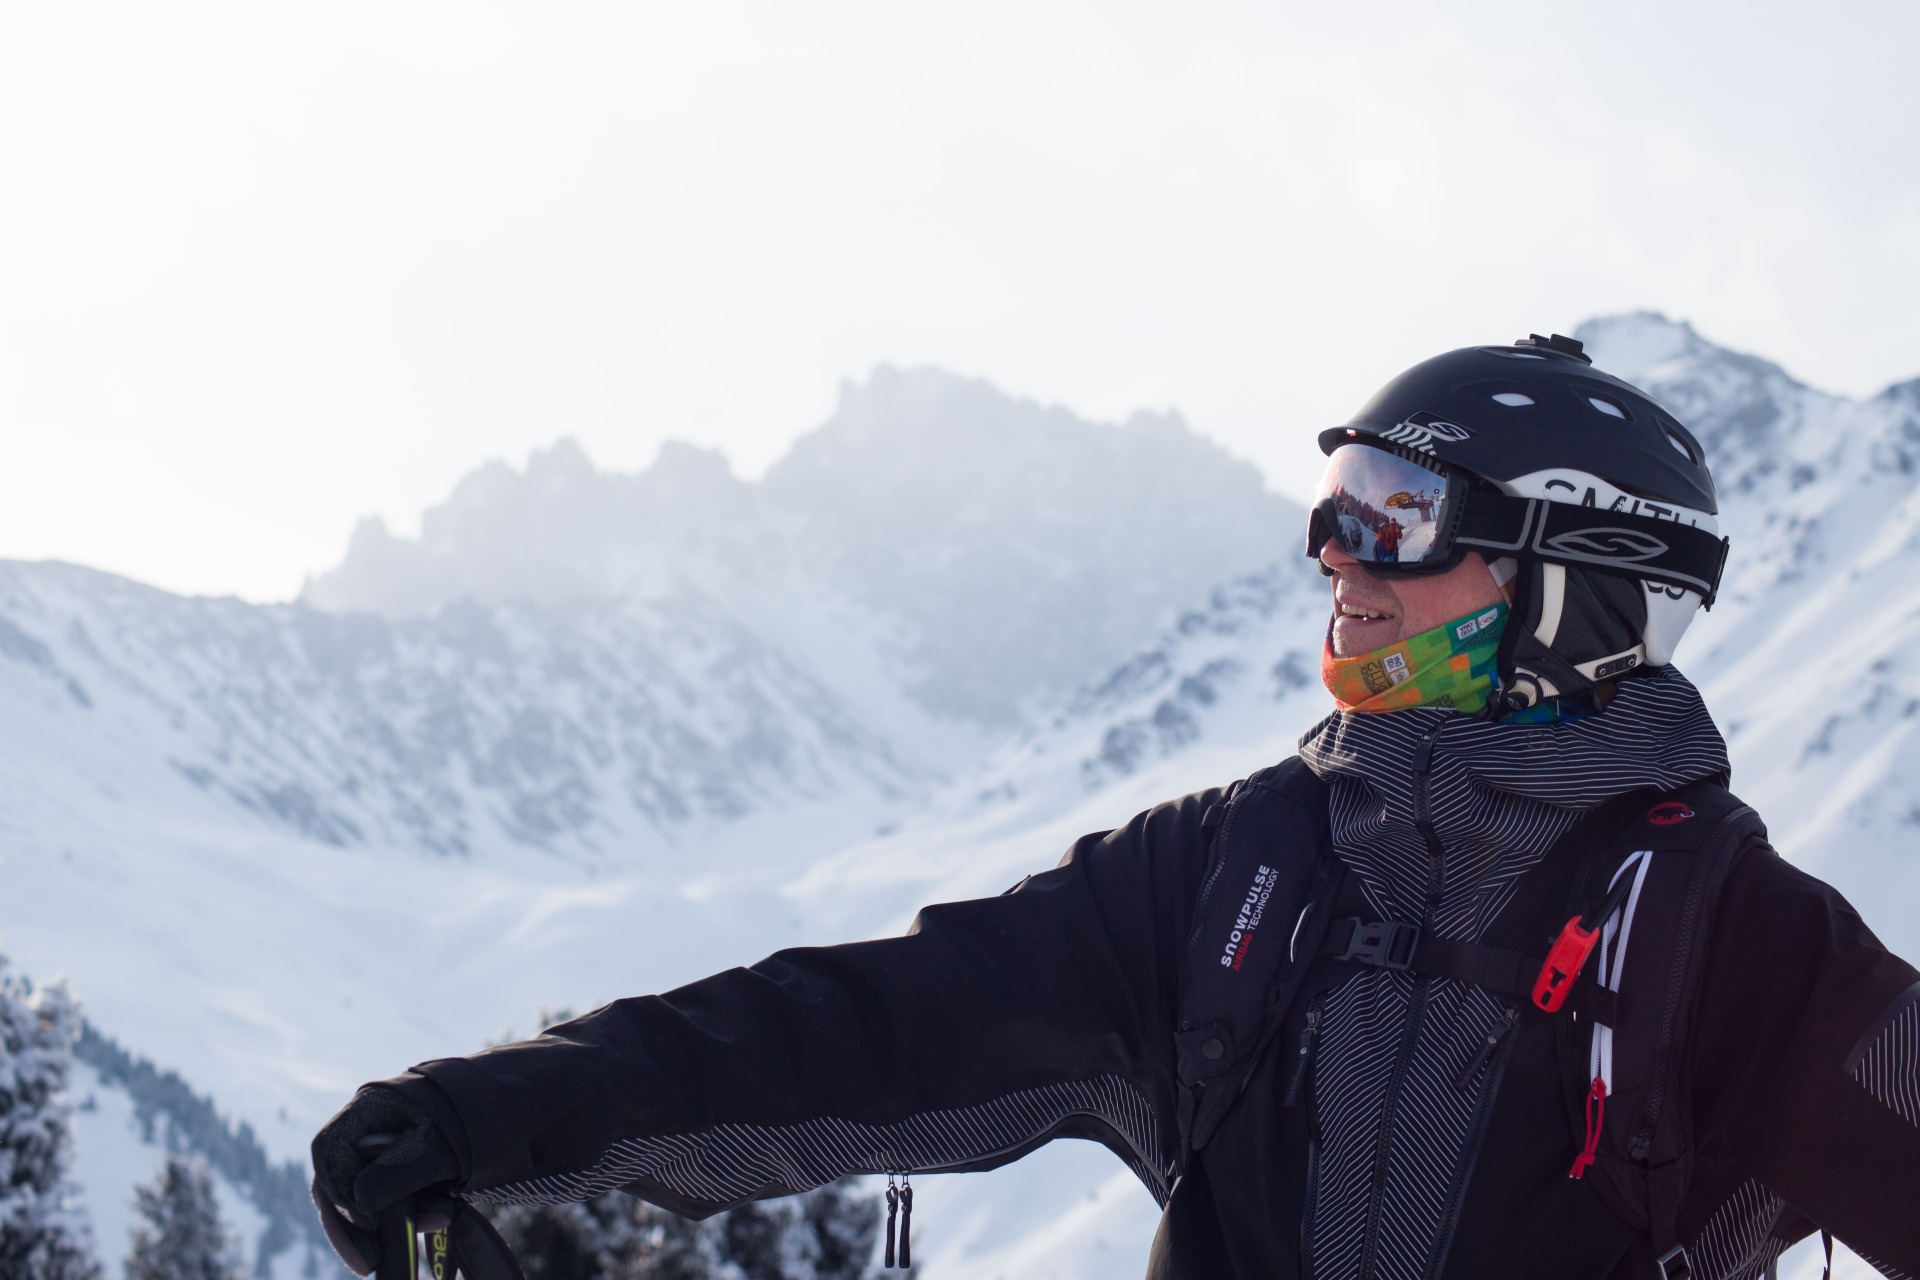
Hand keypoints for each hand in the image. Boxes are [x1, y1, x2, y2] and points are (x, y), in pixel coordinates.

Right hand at [310, 1087, 460, 1274]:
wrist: (491, 1115)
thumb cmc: (462, 1122)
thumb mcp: (436, 1147)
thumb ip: (400, 1170)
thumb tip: (361, 1202)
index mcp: (365, 1109)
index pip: (329, 1149)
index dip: (339, 1189)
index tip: (367, 1224)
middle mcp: (361, 1131)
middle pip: (337, 1181)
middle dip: (350, 1227)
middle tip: (366, 1264)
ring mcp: (374, 1155)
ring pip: (358, 1197)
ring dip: (374, 1231)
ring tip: (390, 1259)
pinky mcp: (391, 1176)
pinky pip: (382, 1203)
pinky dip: (398, 1221)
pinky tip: (428, 1227)